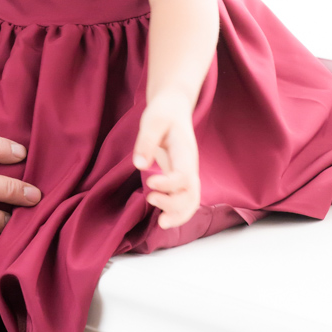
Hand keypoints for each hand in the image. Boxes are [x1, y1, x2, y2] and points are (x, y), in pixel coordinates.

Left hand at [133, 92, 200, 229]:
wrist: (174, 108)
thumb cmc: (163, 112)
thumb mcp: (153, 120)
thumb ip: (146, 141)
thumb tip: (139, 165)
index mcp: (185, 152)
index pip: (184, 175)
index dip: (169, 184)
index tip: (149, 182)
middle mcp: (190, 166)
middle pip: (192, 194)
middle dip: (175, 206)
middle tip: (151, 201)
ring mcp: (188, 173)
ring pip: (192, 201)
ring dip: (179, 214)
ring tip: (161, 223)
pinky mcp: (181, 177)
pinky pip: (185, 199)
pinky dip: (177, 212)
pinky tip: (162, 218)